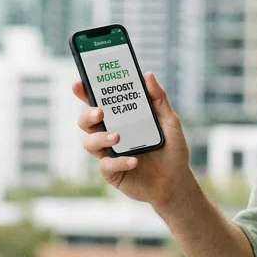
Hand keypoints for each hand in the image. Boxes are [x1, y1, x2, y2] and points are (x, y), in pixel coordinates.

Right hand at [73, 72, 194, 207]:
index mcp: (120, 119)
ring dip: (101, 138)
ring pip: (90, 143)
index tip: (79, 83)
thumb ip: (158, 99)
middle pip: (86, 121)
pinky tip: (134, 161)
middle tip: (100, 112)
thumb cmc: (171, 150)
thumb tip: (148, 75)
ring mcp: (109, 154)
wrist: (176, 182)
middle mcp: (110, 134)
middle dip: (88, 114)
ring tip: (117, 137)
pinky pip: (106, 165)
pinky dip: (119, 162)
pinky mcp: (112, 172)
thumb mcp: (170, 121)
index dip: (85, 92)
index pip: (98, 102)